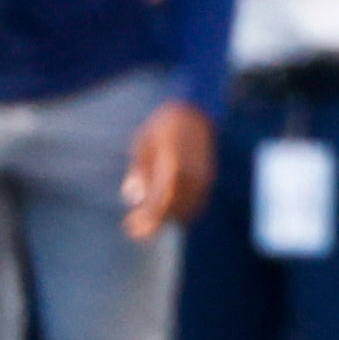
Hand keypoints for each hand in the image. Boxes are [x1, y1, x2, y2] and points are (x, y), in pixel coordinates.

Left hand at [123, 98, 213, 237]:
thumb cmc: (164, 125)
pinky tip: (167, 210)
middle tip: (134, 229)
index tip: (130, 226)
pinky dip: (181, 212)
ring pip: (185, 210)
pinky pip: (196, 203)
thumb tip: (132, 197)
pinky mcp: (208, 178)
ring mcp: (202, 178)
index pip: (159, 202)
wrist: (196, 110)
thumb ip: (139, 171)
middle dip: (153, 223)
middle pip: (172, 210)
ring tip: (147, 220)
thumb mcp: (143, 142)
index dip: (145, 219)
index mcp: (172, 166)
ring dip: (167, 218)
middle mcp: (191, 175)